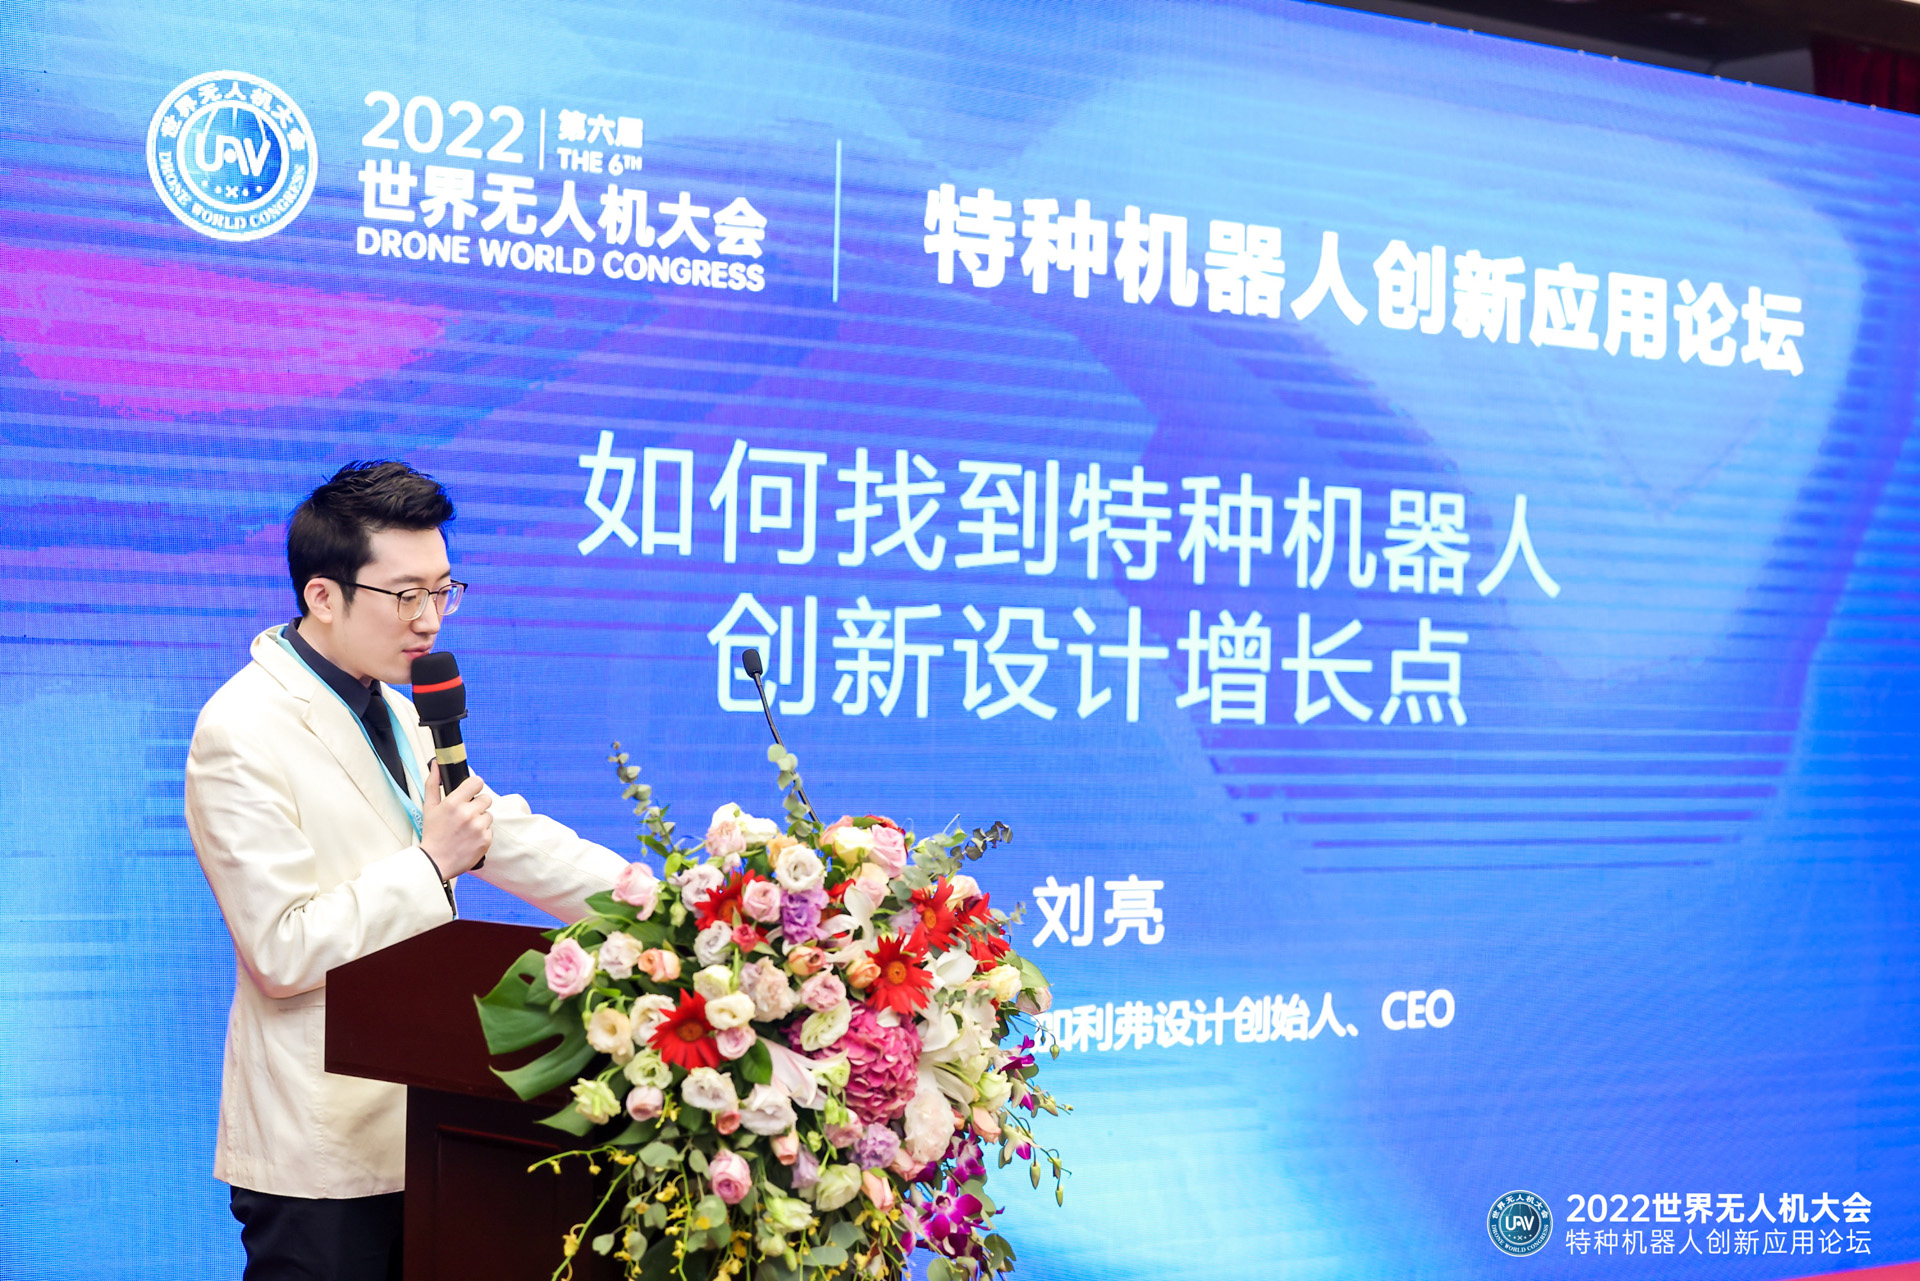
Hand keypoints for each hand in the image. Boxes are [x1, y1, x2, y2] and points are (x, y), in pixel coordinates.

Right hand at [421, 762, 492, 879]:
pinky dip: (482, 834)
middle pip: (486, 799)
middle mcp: (468, 813)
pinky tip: (469, 839)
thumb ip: (432, 783)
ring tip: (466, 829)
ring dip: (480, 820)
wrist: (435, 862)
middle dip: (477, 805)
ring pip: (489, 815)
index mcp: (454, 802)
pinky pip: (490, 830)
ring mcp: (478, 827)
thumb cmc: (432, 834)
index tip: (471, 792)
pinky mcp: (486, 840)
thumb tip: (435, 764)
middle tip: (465, 816)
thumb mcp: (429, 807)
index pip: (477, 782)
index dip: (475, 786)